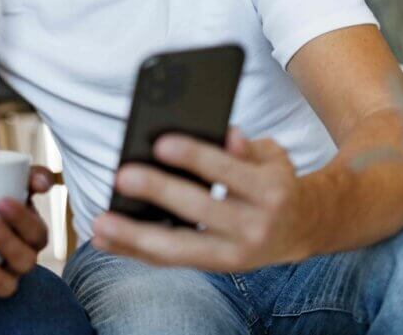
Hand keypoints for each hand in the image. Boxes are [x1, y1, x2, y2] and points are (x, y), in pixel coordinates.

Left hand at [0, 165, 53, 302]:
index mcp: (32, 234)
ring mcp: (2, 277)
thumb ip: (31, 176)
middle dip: (5, 242)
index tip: (1, 201)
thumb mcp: (14, 183)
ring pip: (5, 285)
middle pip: (24, 260)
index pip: (36, 233)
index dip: (22, 220)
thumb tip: (41, 182)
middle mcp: (21, 259)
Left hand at [92, 128, 312, 271]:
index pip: (227, 170)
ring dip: (134, 237)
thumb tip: (226, 134)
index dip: (195, 156)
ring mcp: (233, 254)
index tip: (160, 143)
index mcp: (268, 192)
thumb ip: (246, 146)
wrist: (303, 229)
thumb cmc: (274, 182)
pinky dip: (134, 251)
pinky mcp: (214, 267)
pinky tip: (105, 239)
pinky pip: (170, 261)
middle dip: (158, 193)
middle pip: (198, 211)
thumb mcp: (273, 157)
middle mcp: (252, 227)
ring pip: (178, 249)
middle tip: (122, 176)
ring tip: (100, 223)